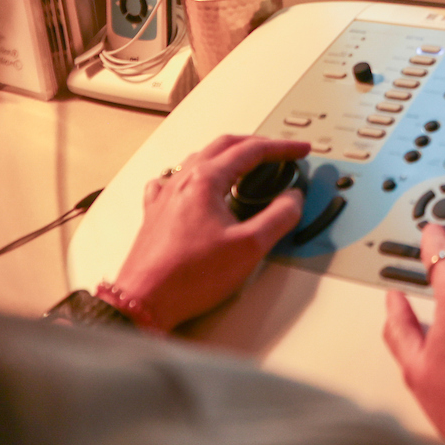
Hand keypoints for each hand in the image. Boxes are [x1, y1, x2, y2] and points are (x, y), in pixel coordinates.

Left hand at [104, 134, 307, 329]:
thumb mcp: (249, 247)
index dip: (282, 148)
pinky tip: (194, 185)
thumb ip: (279, 217)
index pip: (252, 151)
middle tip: (279, 151)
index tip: (299, 150)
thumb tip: (293, 200)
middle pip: (224, 146)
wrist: (145, 301)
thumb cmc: (188, 277)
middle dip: (256, 144)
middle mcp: (182, 181)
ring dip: (227, 155)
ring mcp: (165, 196)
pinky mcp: (155, 214)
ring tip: (245, 164)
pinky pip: (172, 180)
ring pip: (199, 159)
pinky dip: (193, 174)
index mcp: (205, 180)